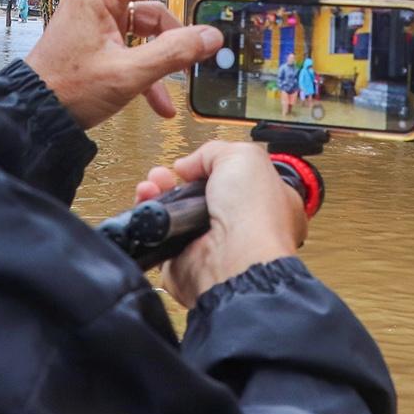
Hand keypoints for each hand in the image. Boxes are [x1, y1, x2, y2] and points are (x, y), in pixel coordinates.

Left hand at [25, 0, 237, 127]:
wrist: (33, 114)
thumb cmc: (69, 91)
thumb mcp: (128, 75)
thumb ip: (174, 53)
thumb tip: (211, 37)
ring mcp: (98, 14)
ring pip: (148, 13)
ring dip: (169, 43)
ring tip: (185, 71)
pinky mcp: (99, 35)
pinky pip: (136, 39)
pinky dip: (151, 63)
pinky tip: (161, 101)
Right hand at [134, 140, 306, 308]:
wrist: (234, 260)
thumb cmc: (254, 216)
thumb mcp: (243, 157)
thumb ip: (214, 152)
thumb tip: (188, 165)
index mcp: (267, 202)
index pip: (239, 180)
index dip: (217, 167)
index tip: (200, 162)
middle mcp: (239, 225)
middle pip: (201, 194)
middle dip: (180, 179)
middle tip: (168, 172)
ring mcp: (210, 243)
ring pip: (177, 213)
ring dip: (161, 193)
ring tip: (154, 183)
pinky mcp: (183, 260)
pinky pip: (159, 235)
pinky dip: (147, 215)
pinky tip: (147, 200)